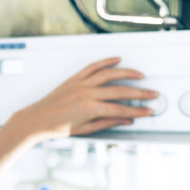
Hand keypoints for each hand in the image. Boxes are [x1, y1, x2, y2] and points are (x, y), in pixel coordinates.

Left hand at [6, 57, 157, 142]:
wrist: (37, 119)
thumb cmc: (56, 127)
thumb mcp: (85, 129)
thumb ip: (107, 123)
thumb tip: (125, 120)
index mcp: (90, 108)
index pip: (121, 109)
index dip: (137, 111)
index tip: (148, 111)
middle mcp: (86, 93)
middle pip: (120, 91)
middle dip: (139, 93)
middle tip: (152, 95)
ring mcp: (80, 84)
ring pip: (109, 74)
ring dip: (127, 73)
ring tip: (139, 75)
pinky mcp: (73, 79)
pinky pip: (92, 67)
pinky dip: (105, 62)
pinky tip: (116, 59)